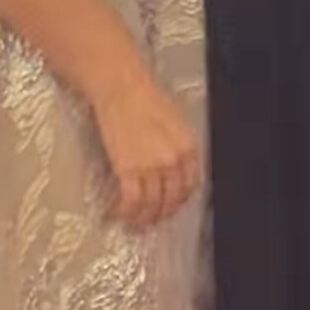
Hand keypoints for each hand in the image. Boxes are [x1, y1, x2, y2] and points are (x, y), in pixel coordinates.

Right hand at [94, 68, 200, 227]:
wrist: (120, 87)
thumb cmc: (143, 98)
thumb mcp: (173, 123)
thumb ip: (177, 148)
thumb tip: (172, 168)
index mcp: (187, 148)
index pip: (190, 186)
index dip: (179, 200)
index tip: (170, 205)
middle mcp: (173, 161)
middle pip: (172, 199)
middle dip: (161, 213)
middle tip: (151, 218)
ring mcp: (151, 167)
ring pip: (151, 205)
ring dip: (143, 218)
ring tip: (134, 221)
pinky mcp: (128, 170)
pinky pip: (131, 201)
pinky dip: (127, 212)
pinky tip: (120, 214)